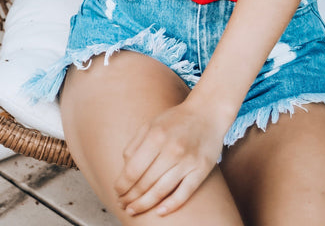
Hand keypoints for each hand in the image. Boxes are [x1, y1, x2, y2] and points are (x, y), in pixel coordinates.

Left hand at [114, 101, 222, 216]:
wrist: (207, 111)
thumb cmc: (175, 120)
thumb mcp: (151, 124)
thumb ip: (134, 145)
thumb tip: (124, 170)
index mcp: (156, 136)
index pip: (132, 170)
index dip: (122, 186)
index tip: (117, 193)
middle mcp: (171, 149)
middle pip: (145, 183)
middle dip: (130, 198)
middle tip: (122, 205)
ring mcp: (187, 161)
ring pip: (161, 191)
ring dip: (144, 204)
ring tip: (133, 210)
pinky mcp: (201, 170)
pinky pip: (184, 193)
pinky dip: (171, 205)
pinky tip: (159, 212)